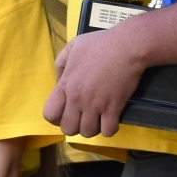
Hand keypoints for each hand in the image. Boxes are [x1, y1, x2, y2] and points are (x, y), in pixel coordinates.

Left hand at [43, 24, 146, 138]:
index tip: (66, 112)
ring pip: (87, 133)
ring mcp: (95, 105)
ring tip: (98, 118)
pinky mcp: (114, 108)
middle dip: (74, 126)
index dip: (56, 117)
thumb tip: (59, 81)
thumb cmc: (100, 44)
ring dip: (92, 128)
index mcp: (66, 85)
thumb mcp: (72, 47)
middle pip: (68, 129)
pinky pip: (108, 131)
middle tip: (83, 116)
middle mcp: (77, 99)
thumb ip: (61, 64)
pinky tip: (111, 119)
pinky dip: (109, 128)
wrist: (127, 46)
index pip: (50, 114)